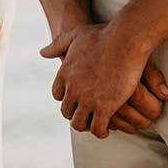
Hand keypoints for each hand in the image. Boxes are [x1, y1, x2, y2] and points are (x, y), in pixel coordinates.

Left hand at [40, 23, 163, 138]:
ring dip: (87, 125)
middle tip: (88, 114)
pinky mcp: (104, 108)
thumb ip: (58, 45)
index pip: (58, 94)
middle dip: (76, 113)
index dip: (67, 98)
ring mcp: (87, 100)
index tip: (77, 98)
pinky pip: (97, 129)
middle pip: (67, 111)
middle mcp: (72, 89)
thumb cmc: (104, 35)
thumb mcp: (75, 35)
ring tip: (97, 124)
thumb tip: (43, 52)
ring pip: (79, 124)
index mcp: (65, 73)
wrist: (124, 40)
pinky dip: (101, 132)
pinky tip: (107, 128)